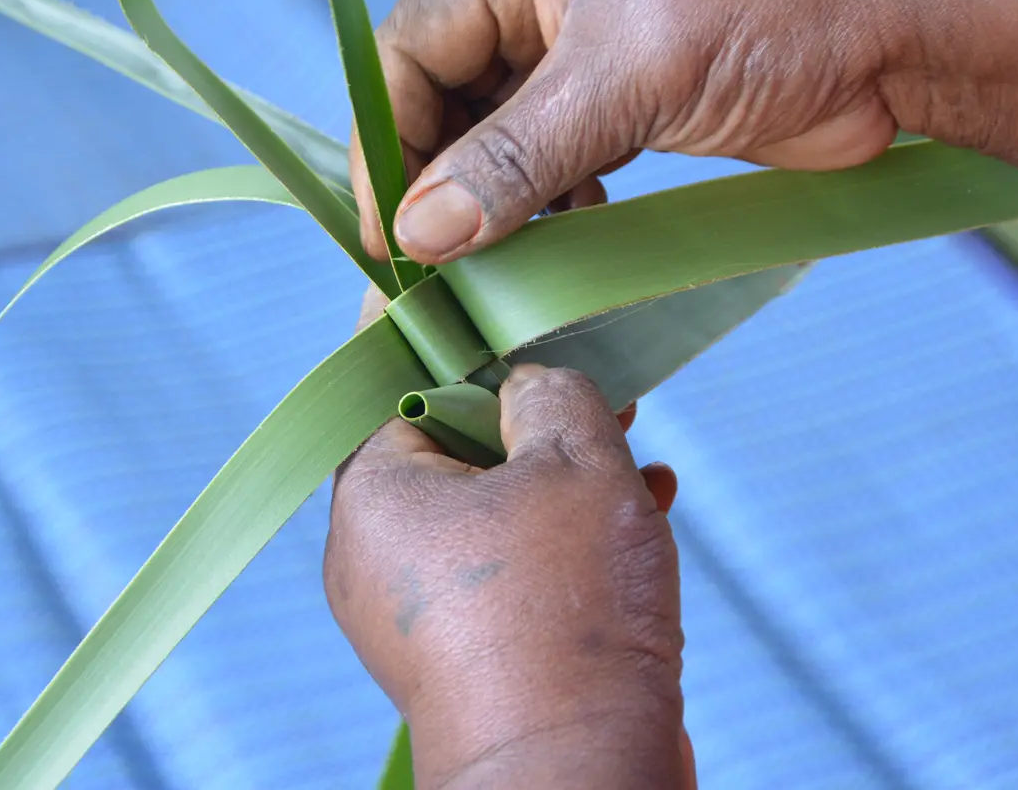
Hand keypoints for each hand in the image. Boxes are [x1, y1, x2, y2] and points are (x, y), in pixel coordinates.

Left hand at [327, 297, 693, 787]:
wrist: (577, 774)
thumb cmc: (565, 615)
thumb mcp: (575, 461)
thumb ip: (551, 390)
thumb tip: (532, 379)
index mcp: (372, 489)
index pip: (392, 370)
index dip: (449, 322)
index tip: (482, 276)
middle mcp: (377, 548)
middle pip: (449, 437)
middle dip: (529, 405)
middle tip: (590, 371)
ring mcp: (420, 608)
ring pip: (493, 501)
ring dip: (564, 470)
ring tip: (633, 442)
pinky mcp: (472, 650)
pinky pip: (513, 562)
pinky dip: (569, 533)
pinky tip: (645, 506)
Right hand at [353, 0, 935, 263]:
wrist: (921, 13)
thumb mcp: (633, 75)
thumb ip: (520, 156)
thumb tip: (421, 233)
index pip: (415, 42)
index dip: (391, 136)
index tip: (388, 233)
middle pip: (456, 91)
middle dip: (442, 176)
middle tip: (434, 270)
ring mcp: (606, 40)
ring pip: (512, 130)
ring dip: (500, 199)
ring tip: (496, 270)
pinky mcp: (652, 94)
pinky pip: (571, 152)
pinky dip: (558, 201)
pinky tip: (566, 243)